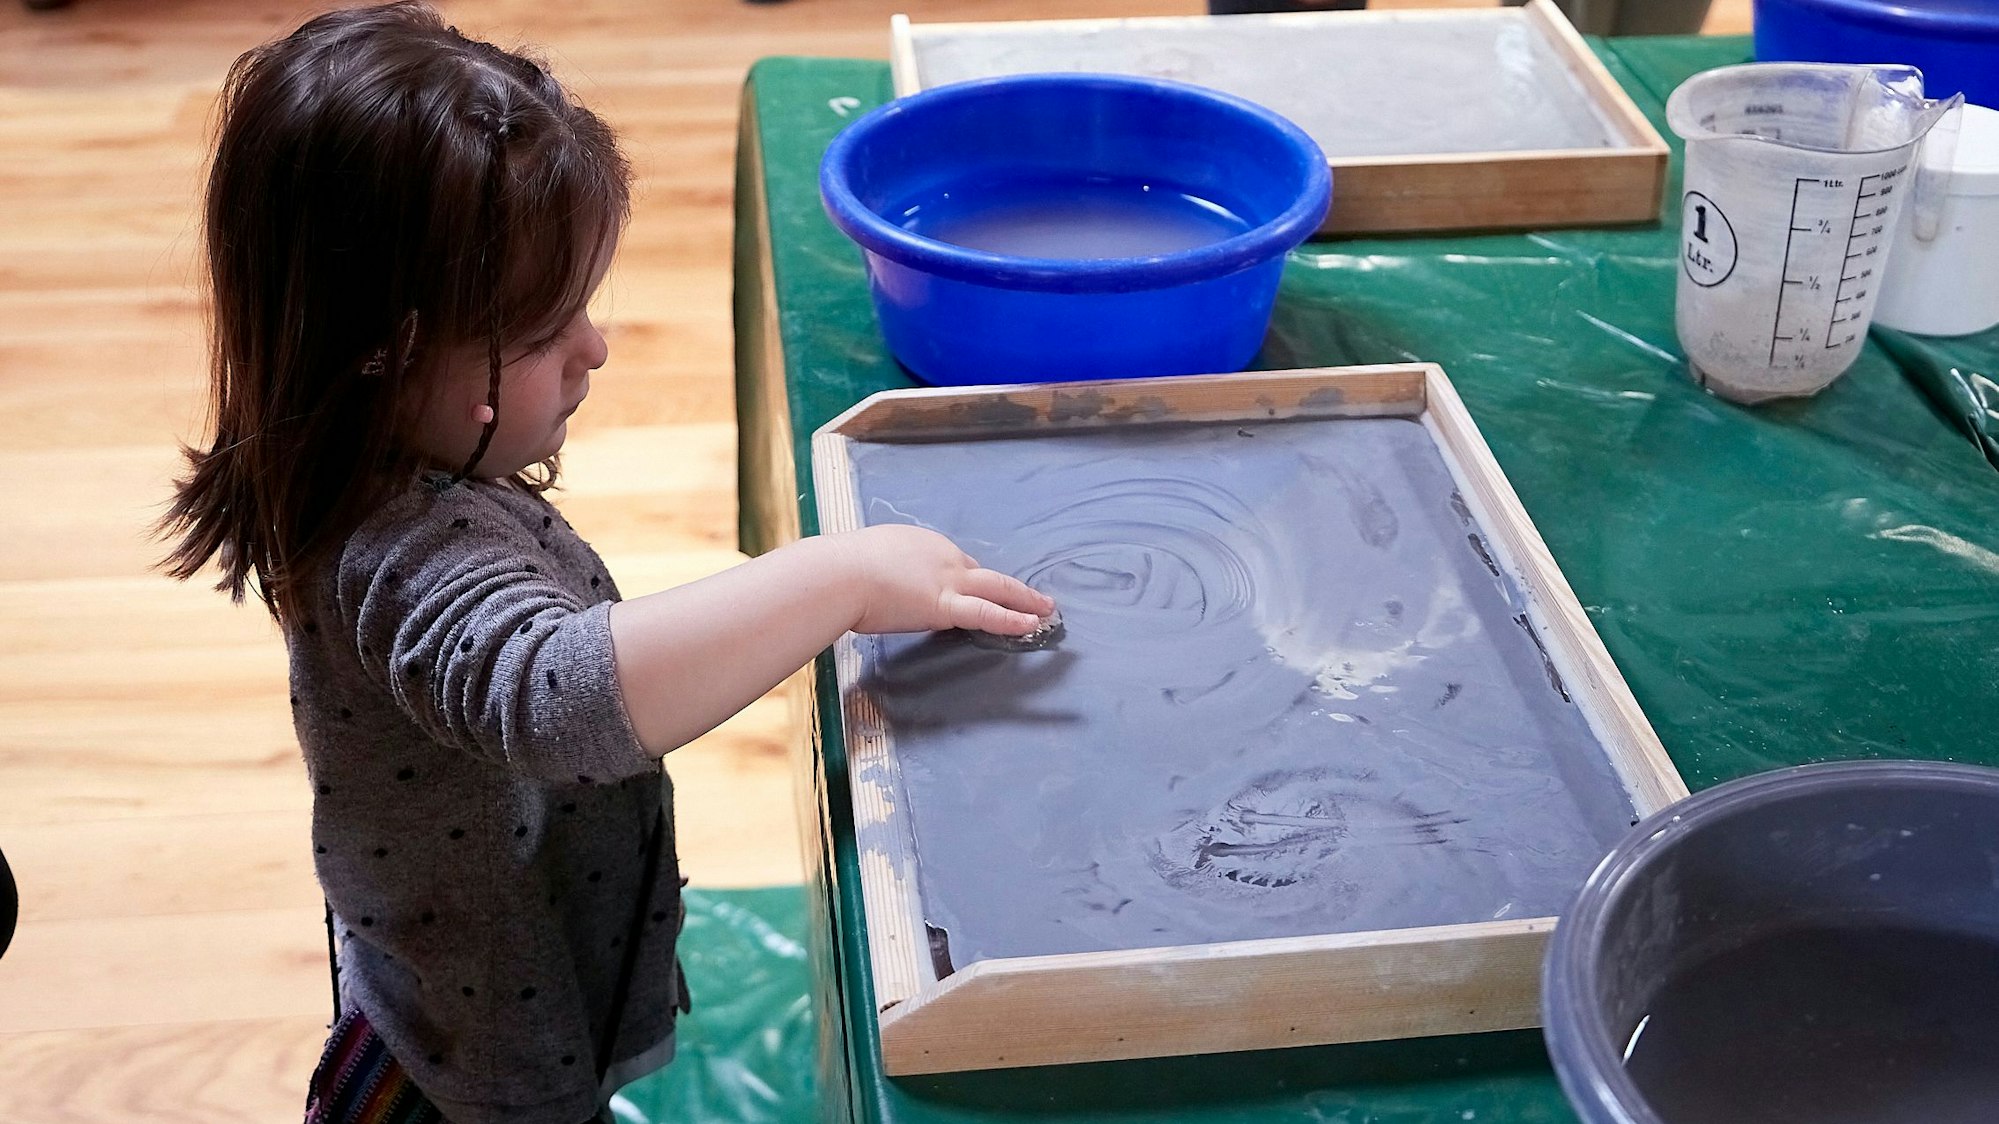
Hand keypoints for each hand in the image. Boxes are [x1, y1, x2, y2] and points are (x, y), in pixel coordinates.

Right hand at [826, 525, 1054, 636]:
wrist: (841, 574)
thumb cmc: (841, 569)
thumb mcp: (868, 558)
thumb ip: (883, 569)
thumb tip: (877, 581)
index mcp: (923, 544)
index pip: (956, 565)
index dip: (971, 581)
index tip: (980, 593)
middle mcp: (943, 557)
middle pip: (984, 573)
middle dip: (1012, 586)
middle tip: (1035, 595)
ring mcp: (947, 580)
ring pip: (996, 588)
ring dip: (1025, 599)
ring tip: (1047, 609)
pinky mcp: (945, 605)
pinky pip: (987, 613)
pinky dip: (1012, 619)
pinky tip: (1032, 624)